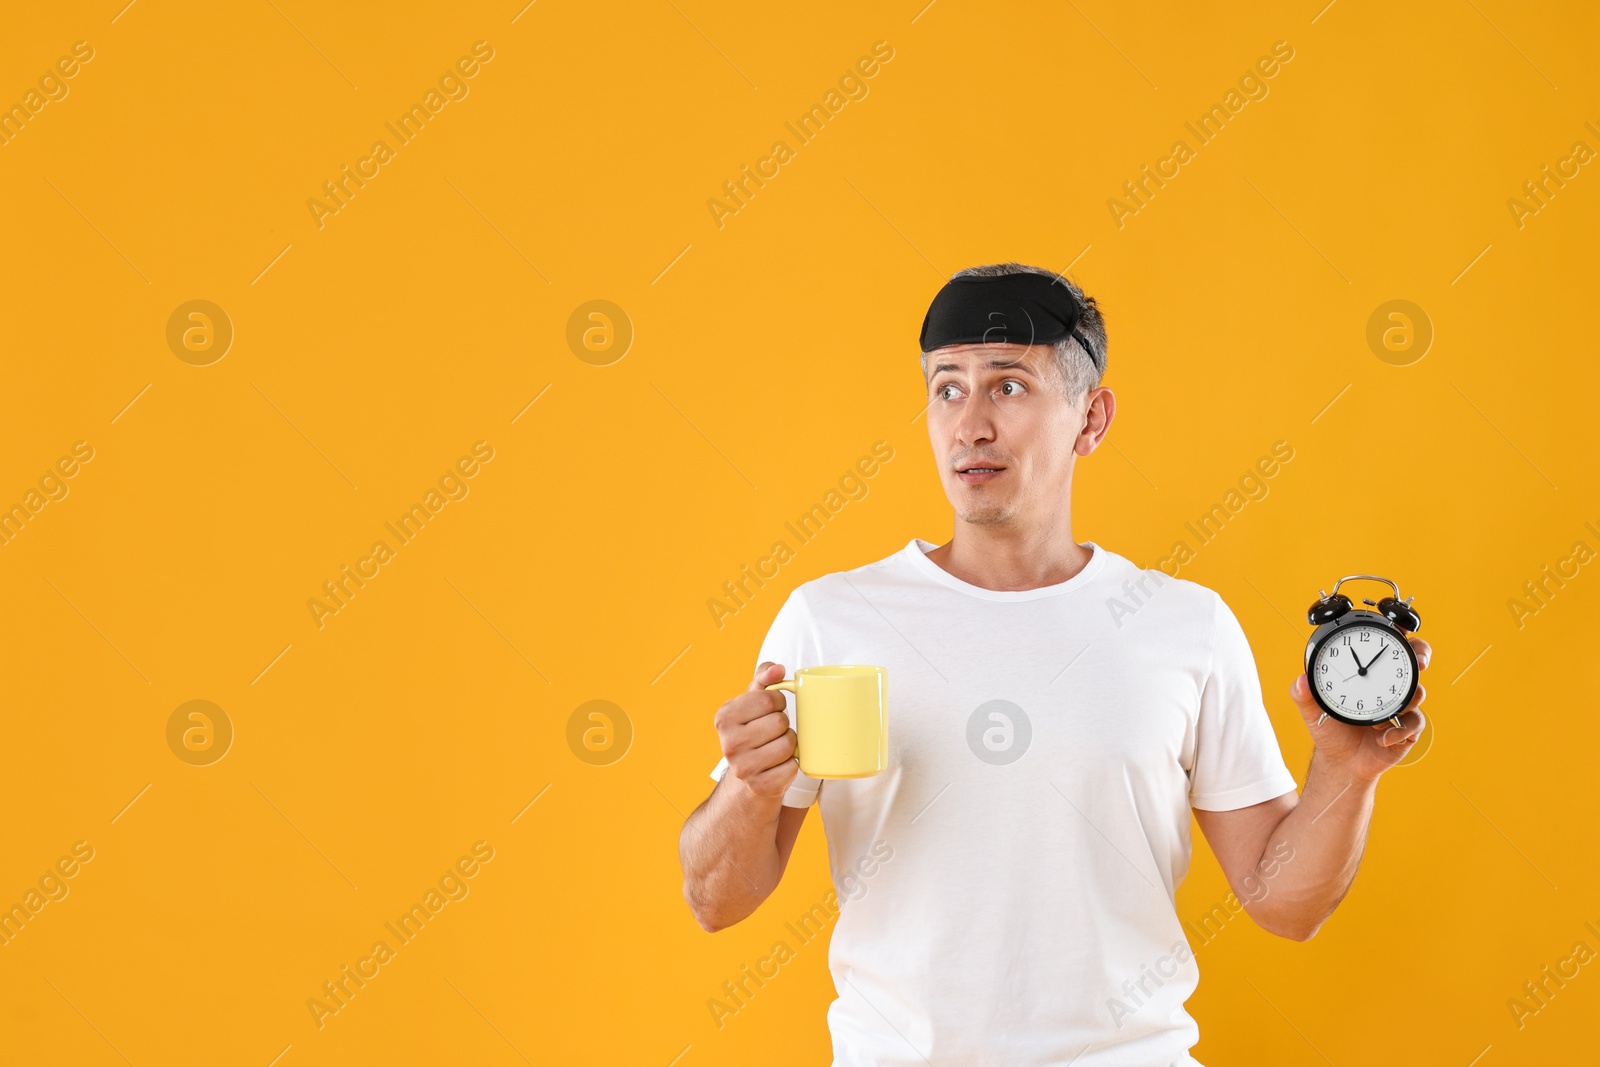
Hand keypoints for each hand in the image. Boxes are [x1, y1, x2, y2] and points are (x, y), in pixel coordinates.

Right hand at [713, 662, 799, 800]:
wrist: (749, 775)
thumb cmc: (755, 730)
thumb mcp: (753, 701)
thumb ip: (764, 677)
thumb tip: (778, 668)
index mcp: (724, 717)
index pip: (769, 698)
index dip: (778, 702)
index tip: (771, 710)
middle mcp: (729, 743)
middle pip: (780, 721)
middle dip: (784, 724)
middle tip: (773, 732)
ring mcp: (742, 768)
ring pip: (788, 744)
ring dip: (790, 744)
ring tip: (777, 747)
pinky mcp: (760, 786)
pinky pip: (792, 767)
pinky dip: (792, 764)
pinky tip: (778, 765)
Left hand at [1289, 636, 1429, 781]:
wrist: (1340, 761)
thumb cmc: (1329, 729)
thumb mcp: (1312, 711)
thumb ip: (1302, 694)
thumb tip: (1300, 681)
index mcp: (1367, 673)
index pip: (1385, 646)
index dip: (1397, 634)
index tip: (1399, 629)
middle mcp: (1388, 685)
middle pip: (1414, 661)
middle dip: (1421, 655)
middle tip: (1418, 661)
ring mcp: (1400, 706)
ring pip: (1417, 693)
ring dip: (1402, 701)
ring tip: (1376, 719)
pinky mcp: (1407, 729)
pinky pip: (1414, 724)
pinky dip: (1399, 730)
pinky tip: (1382, 737)